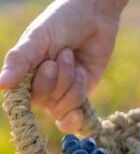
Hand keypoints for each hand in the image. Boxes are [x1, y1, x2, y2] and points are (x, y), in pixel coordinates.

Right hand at [0, 0, 127, 132]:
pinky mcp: (81, 95)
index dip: (37, 86)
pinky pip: (74, 116)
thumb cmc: (62, 22)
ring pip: (63, 107)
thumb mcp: (38, 38)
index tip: (48, 64)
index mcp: (24, 72)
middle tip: (65, 53)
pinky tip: (78, 113)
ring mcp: (61, 92)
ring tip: (75, 59)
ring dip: (73, 83)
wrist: (95, 17)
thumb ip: (20, 60)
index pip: (21, 98)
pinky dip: (76, 115)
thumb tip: (0, 85)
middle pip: (45, 100)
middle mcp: (40, 86)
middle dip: (59, 77)